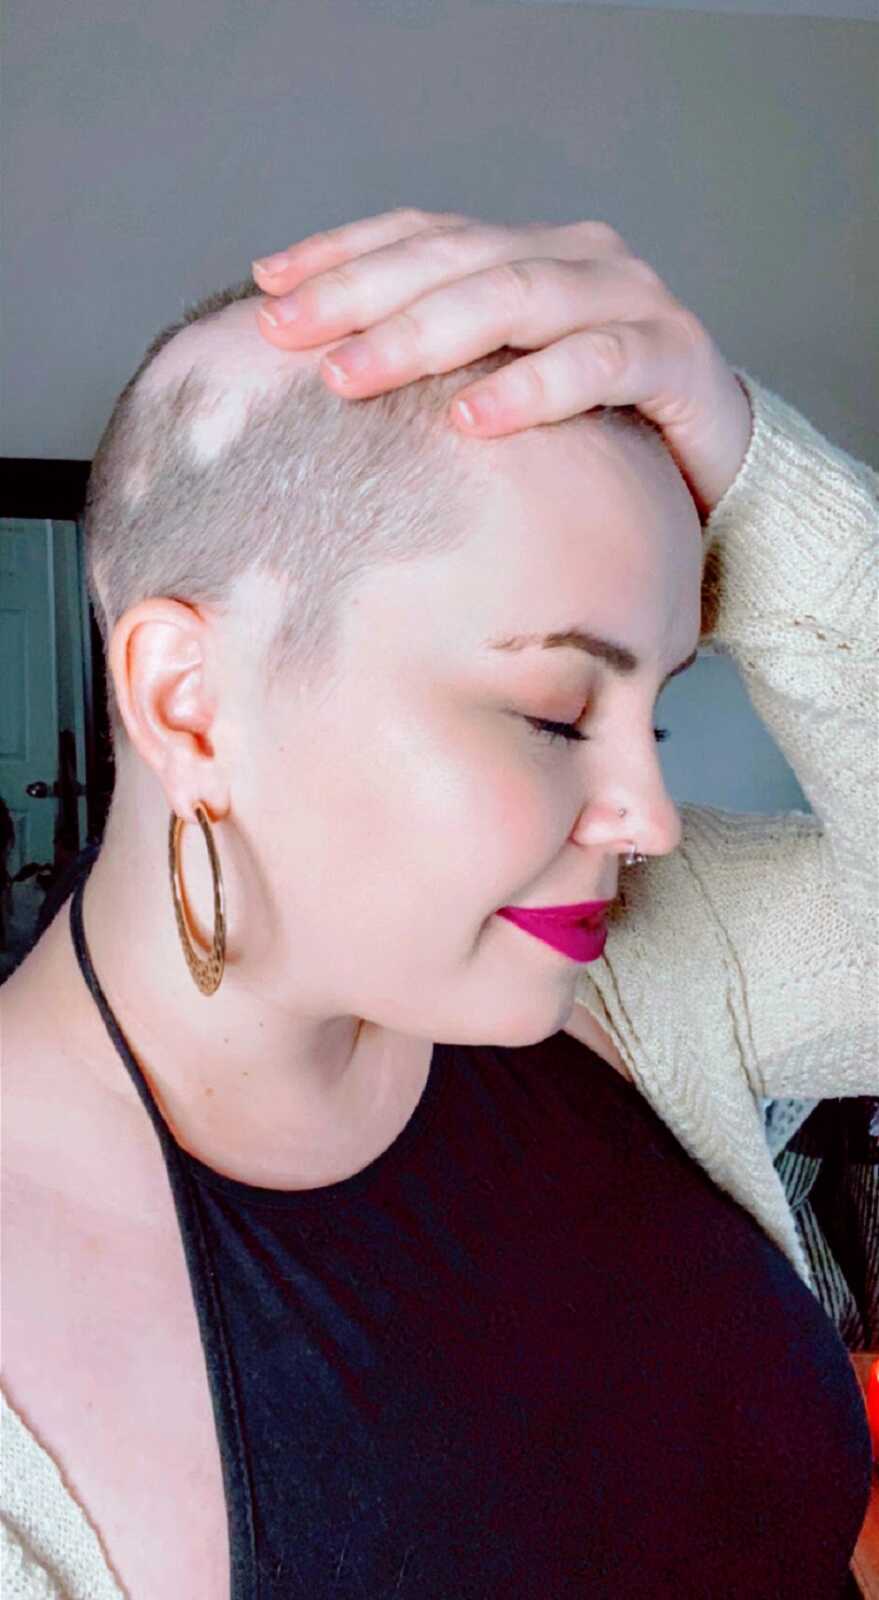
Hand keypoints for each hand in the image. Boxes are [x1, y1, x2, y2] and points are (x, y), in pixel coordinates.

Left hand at [252, 207, 752, 522]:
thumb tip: (326, 384)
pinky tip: (473, 418)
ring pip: (514, 297)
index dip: (342, 254)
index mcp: (527, 253)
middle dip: (361, 294)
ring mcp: (629, 300)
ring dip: (426, 334)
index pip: (422, 234)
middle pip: (455, 258)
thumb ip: (439, 371)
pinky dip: (530, 388)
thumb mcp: (504, 389)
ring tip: (354, 374)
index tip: (267, 286)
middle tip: (288, 334)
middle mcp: (577, 258)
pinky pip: (596, 364)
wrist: (718, 468)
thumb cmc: (595, 432)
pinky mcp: (674, 357)